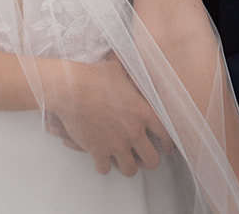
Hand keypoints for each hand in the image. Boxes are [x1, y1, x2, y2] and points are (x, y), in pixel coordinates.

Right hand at [44, 54, 168, 176]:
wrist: (70, 88)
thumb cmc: (93, 77)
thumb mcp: (118, 71)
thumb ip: (129, 76)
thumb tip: (131, 66)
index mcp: (143, 112)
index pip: (165, 135)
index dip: (167, 144)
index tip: (166, 149)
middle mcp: (133, 131)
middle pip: (152, 160)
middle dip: (149, 160)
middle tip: (144, 157)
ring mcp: (116, 144)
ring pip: (130, 170)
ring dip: (127, 165)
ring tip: (124, 160)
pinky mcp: (97, 151)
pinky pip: (105, 169)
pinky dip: (104, 165)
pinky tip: (102, 158)